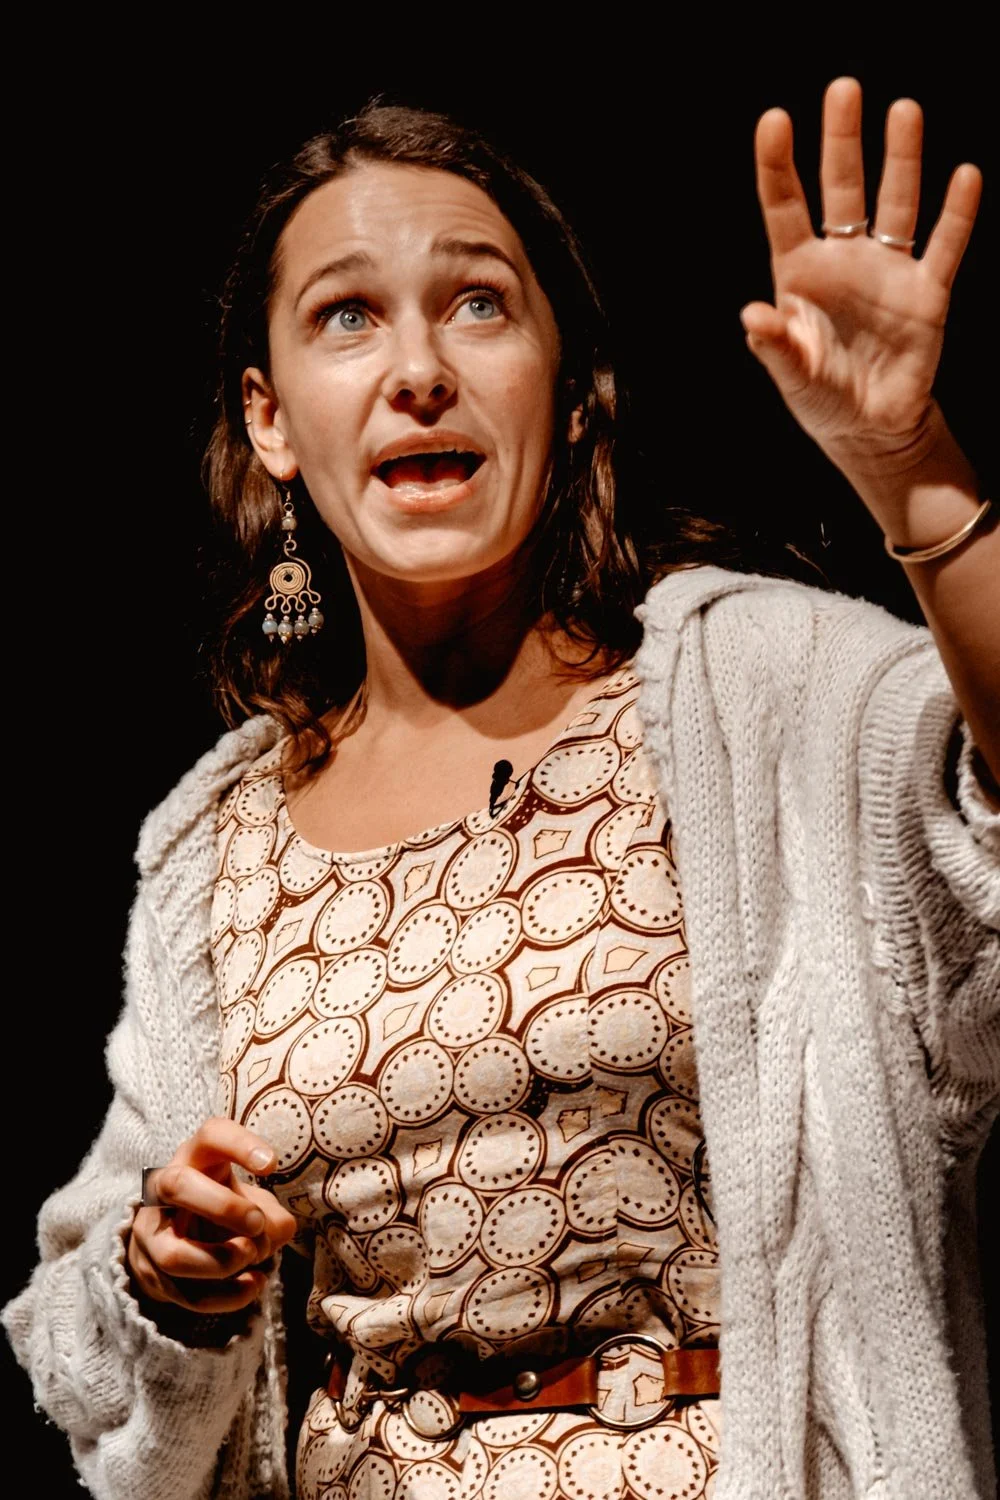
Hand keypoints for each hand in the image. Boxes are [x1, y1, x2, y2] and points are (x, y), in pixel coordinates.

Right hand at [126, 1118, 296, 1315]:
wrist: (174, 1235)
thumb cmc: (222, 1205)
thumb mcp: (249, 1198)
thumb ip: (271, 1215)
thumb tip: (273, 1234)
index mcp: (194, 1158)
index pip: (211, 1136)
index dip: (240, 1145)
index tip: (272, 1164)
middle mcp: (163, 1190)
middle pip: (177, 1185)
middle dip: (223, 1207)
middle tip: (257, 1223)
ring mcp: (150, 1235)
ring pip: (174, 1255)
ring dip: (222, 1261)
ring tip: (252, 1254)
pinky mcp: (152, 1275)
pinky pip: (187, 1294)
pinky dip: (227, 1295)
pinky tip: (254, 1283)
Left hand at [741, 77, 981, 496]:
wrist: (872, 428)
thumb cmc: (822, 399)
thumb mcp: (793, 378)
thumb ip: (775, 347)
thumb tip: (752, 317)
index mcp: (801, 274)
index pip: (786, 208)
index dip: (778, 165)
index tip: (775, 120)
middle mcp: (844, 261)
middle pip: (843, 188)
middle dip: (843, 141)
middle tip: (844, 90)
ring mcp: (888, 271)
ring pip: (896, 202)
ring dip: (901, 159)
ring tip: (903, 111)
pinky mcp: (927, 293)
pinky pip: (944, 246)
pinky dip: (955, 214)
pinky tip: (964, 176)